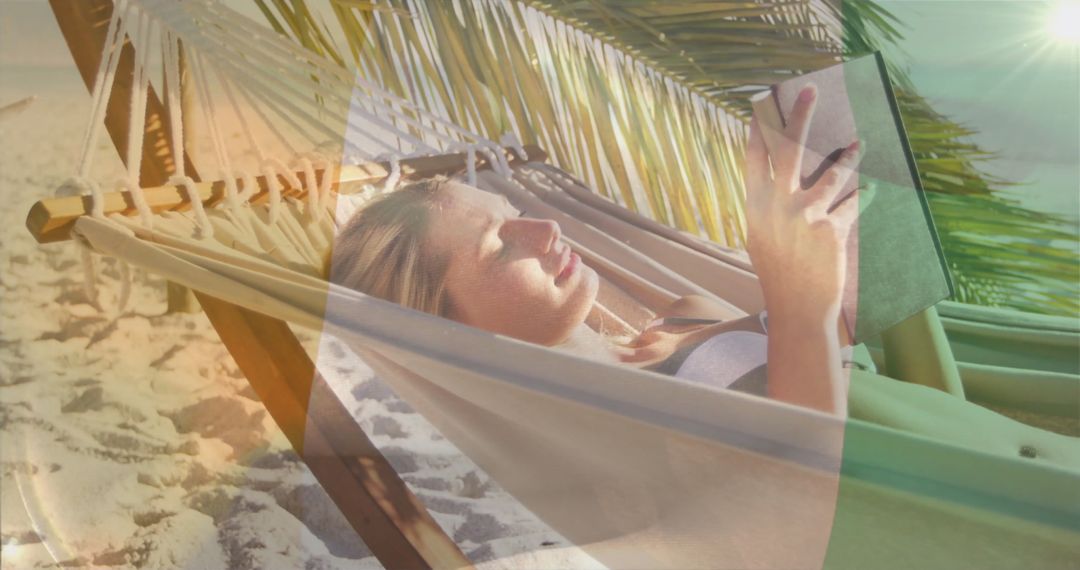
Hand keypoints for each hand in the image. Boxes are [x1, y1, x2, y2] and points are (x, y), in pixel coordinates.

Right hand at [744, 84, 869, 321]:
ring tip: (858, 144)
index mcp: (756, 207)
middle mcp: (777, 207)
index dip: (759, 130)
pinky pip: (851, 203)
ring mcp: (804, 216)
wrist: (797, 309)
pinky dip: (860, 197)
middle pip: (788, 150)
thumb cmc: (778, 273)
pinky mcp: (831, 229)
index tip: (763, 105)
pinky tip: (868, 190)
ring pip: (831, 174)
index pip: (755, 159)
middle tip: (809, 90)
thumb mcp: (762, 237)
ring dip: (847, 157)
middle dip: (799, 116)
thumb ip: (769, 206)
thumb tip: (780, 178)